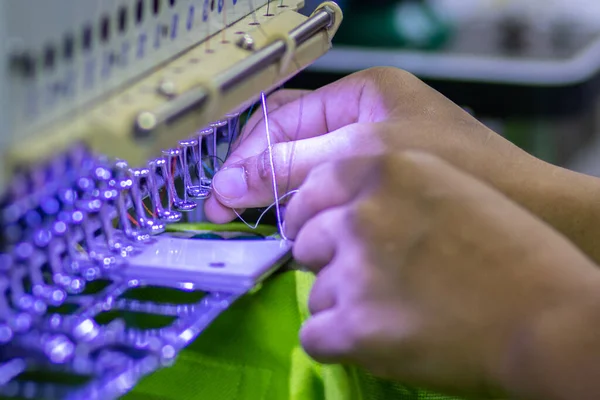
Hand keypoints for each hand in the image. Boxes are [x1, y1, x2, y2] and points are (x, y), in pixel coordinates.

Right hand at [204, 67, 539, 222]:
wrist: (530, 213)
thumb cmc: (459, 170)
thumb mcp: (364, 157)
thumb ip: (295, 164)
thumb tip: (230, 181)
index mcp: (363, 94)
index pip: (283, 115)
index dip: (246, 152)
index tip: (221, 191)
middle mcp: (363, 121)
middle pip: (288, 142)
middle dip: (255, 175)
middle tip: (225, 211)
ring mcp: (370, 156)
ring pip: (304, 173)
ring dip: (277, 197)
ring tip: (256, 223)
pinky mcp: (381, 190)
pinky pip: (327, 196)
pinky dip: (305, 213)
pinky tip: (294, 232)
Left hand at [285, 151, 599, 397]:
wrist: (547, 317)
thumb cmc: (509, 250)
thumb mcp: (447, 185)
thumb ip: (386, 186)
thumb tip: (338, 205)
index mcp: (384, 168)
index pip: (311, 189)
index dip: (315, 215)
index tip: (323, 230)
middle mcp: (361, 214)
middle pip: (306, 240)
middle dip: (328, 260)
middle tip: (368, 275)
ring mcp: (354, 271)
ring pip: (314, 292)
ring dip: (342, 303)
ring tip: (390, 309)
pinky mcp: (355, 327)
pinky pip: (314, 334)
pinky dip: (338, 340)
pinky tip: (375, 337)